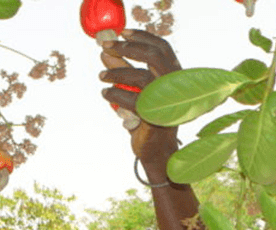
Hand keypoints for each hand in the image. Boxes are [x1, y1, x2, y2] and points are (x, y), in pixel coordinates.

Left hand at [99, 29, 180, 168]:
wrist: (155, 151)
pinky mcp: (155, 118)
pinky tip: (106, 94)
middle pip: (153, 56)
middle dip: (127, 48)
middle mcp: (174, 87)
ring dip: (117, 74)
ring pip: (141, 78)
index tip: (121, 32)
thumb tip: (104, 52)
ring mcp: (167, 102)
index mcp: (174, 76)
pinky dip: (115, 95)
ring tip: (101, 77)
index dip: (142, 36)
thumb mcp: (133, 90)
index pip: (162, 48)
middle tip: (105, 46)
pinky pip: (131, 100)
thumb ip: (121, 71)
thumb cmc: (146, 119)